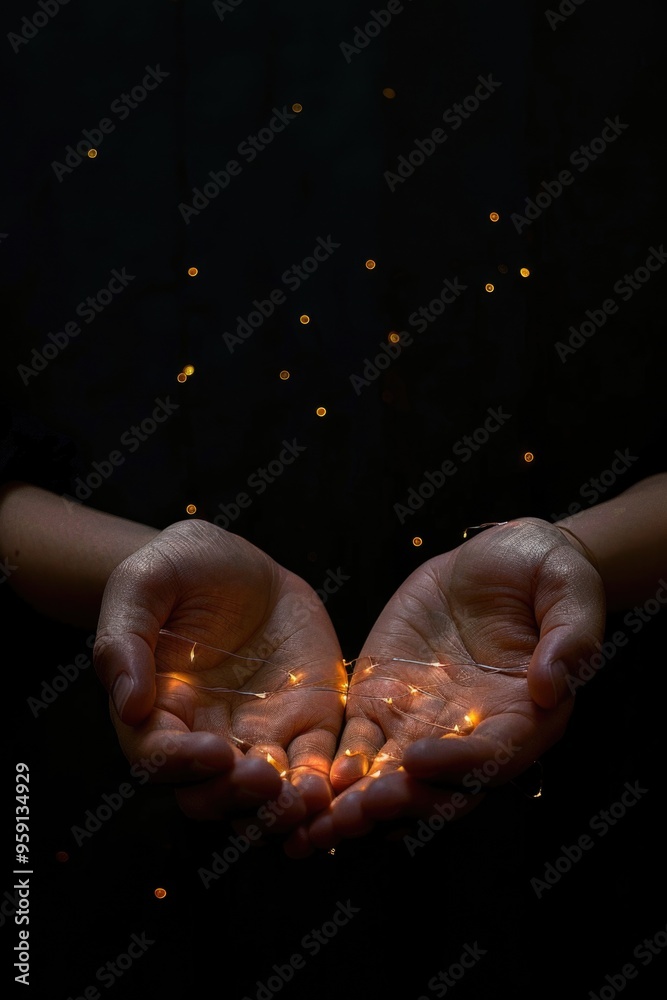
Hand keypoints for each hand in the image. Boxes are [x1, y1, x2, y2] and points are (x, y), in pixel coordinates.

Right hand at [94, 519, 345, 828]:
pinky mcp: (305, 724)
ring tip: (307, 800)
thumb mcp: (142, 584)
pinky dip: (326, 785)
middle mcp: (204, 736)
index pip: (160, 756)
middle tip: (266, 782)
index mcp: (157, 710)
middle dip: (237, 798)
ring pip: (264, 797)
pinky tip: (339, 788)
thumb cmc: (178, 568)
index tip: (215, 752)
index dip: (183, 762)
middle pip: (211, 793)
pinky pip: (315, 765)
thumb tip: (128, 704)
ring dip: (283, 810)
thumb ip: (124, 639)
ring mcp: (257, 735)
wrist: (238, 563)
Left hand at [296, 518, 604, 851]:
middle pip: (438, 784)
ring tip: (325, 821)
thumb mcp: (571, 592)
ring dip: (360, 802)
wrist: (501, 558)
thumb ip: (571, 637)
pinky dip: (339, 763)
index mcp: (525, 717)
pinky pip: (361, 738)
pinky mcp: (387, 696)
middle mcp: (473, 732)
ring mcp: (426, 719)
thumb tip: (552, 684)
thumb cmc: (547, 574)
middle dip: (400, 801)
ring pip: (393, 773)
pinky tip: (312, 782)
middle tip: (360, 810)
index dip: (457, 764)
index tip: (418, 762)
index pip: (491, 755)